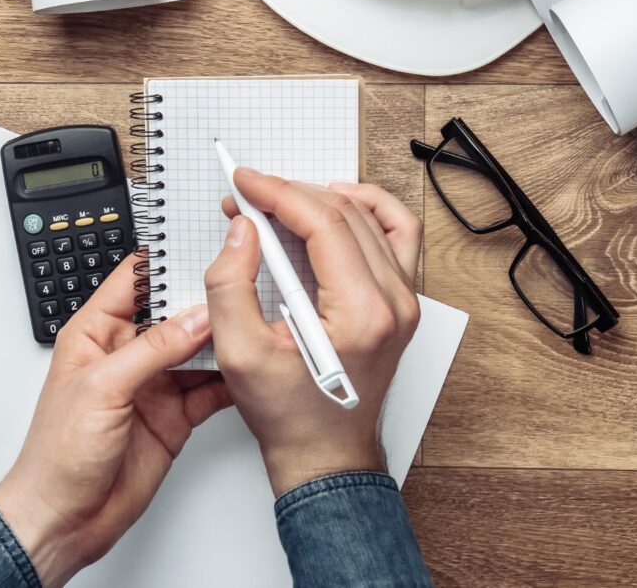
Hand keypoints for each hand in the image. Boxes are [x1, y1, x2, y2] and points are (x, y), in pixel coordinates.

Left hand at [0, 255, 230, 587]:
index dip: (164, 259)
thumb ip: (153, 350)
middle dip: (205, 298)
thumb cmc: (56, 455)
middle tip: (242, 280)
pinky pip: (210, 388)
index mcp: (96, 333)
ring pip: (198, 348)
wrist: (64, 519)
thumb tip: (195, 319)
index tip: (199, 242)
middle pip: (175, 312)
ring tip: (254, 319)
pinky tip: (248, 366)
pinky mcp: (176, 414)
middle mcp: (127, 354)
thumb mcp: (102, 389)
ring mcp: (154, 383)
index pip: (134, 280)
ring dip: (223, 338)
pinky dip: (231, 378)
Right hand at [205, 171, 421, 495]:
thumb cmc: (290, 415)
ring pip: (373, 217)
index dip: (278, 193)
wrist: (325, 453)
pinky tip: (340, 206)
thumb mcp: (239, 355)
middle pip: (346, 214)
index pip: (323, 223)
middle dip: (289, 194)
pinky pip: (399, 236)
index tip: (245, 182)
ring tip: (283, 199)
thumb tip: (242, 231)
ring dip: (323, 198)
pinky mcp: (402, 303)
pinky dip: (369, 211)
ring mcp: (405, 302)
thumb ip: (231, 285)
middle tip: (248, 195)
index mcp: (361, 314)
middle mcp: (395, 303)